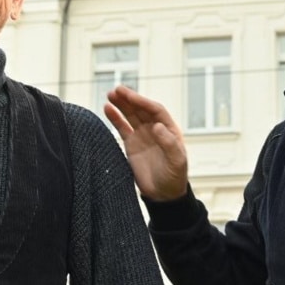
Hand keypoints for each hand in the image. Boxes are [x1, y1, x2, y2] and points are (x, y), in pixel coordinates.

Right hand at [105, 85, 188, 200]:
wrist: (164, 194)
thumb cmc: (175, 177)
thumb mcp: (177, 160)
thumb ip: (168, 143)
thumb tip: (156, 126)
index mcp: (168, 129)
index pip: (155, 110)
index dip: (142, 101)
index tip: (130, 96)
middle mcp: (155, 129)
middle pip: (141, 109)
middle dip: (129, 99)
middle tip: (116, 89)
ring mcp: (142, 135)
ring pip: (130, 115)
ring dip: (121, 104)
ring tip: (110, 94)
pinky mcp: (131, 144)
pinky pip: (122, 127)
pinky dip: (115, 118)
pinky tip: (107, 109)